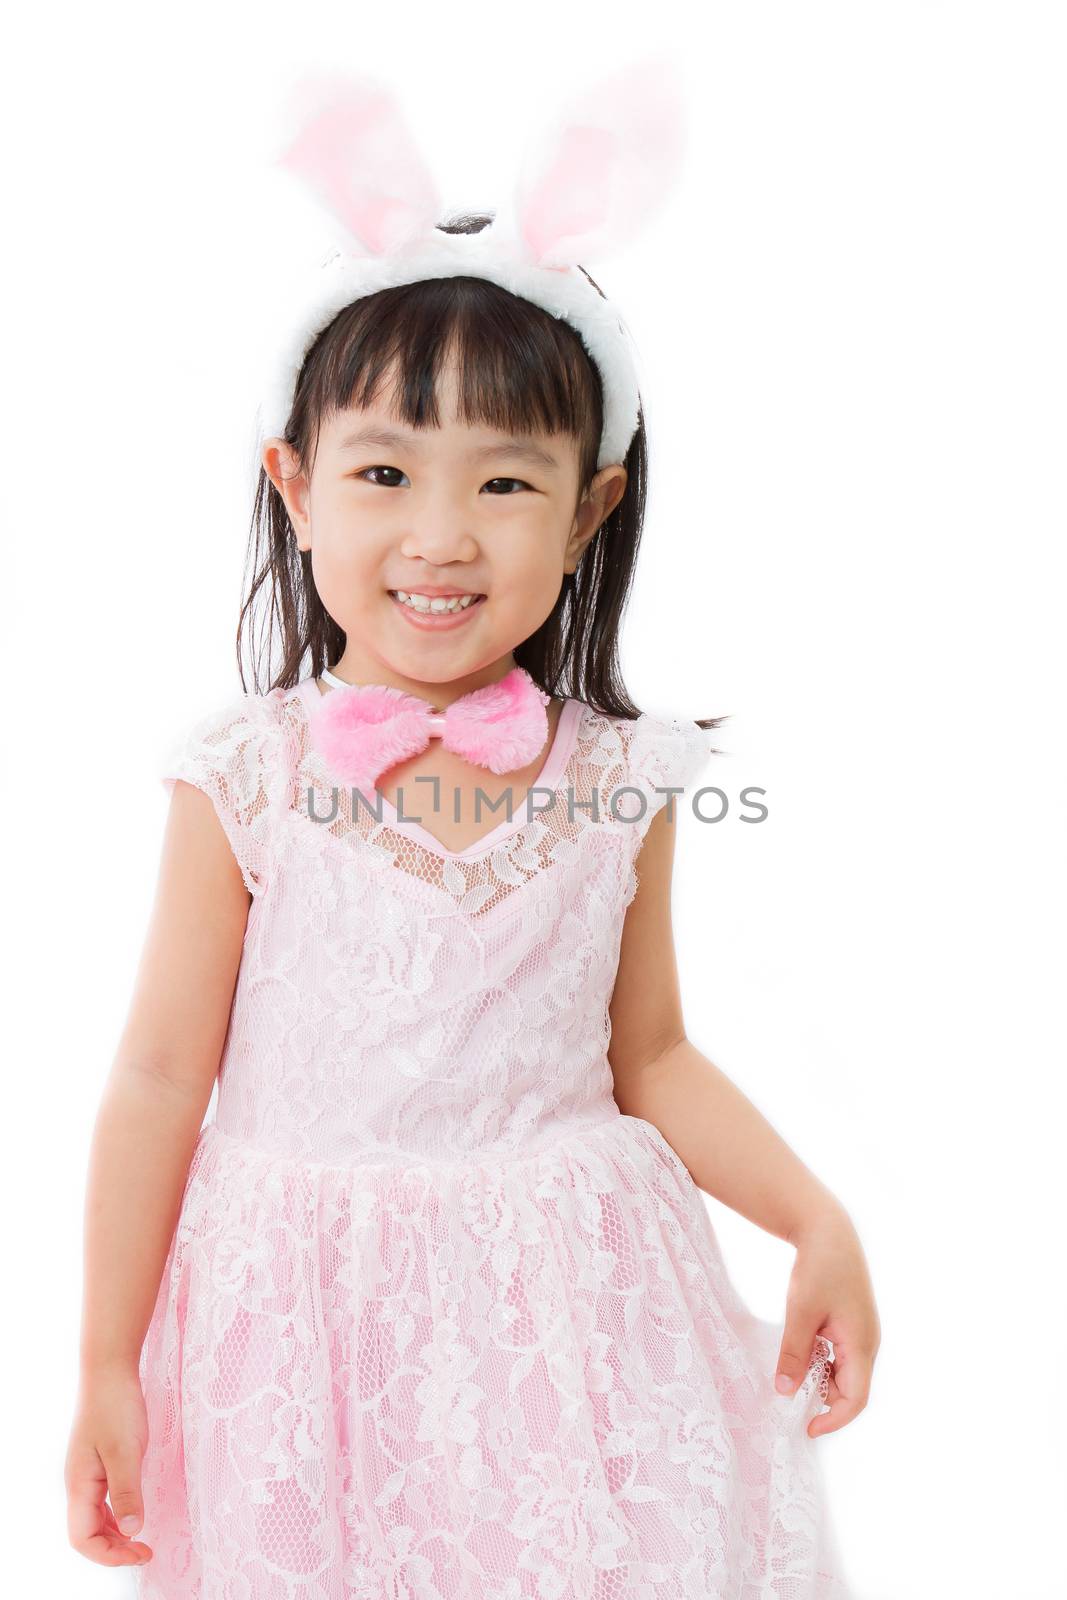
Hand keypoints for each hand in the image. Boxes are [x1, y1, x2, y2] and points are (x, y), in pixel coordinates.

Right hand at [65, 1361, 152, 1567]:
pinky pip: (101, 1501)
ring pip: (93, 1519)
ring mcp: (86, 1473)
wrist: (109, 1371)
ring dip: (114, 1535)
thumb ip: (126, 1492)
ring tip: (141, 1540)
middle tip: (145, 1551)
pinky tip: (132, 1513)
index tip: (141, 1553)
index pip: (83, 1538)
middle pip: (87, 1533)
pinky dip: (115, 1515)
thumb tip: (130, 1532)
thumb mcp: (125, 1451)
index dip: (109, 1555)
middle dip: (113, 1550)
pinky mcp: (98, 1462)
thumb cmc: (115, 1407)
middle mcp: (78, 1484)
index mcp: (80, 1485)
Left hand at [774, 1204, 879, 1437]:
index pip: (855, 1399)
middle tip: (790, 1401)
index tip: (806, 1429)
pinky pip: (841, 1355)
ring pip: (845, 1372)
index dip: (833, 1419)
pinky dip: (822, 1362)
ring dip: (821, 1380)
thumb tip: (784, 1392)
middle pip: (851, 1389)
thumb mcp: (801, 1312)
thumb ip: (795, 1354)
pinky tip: (802, 1353)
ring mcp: (862, 1333)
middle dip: (824, 1401)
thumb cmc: (818, 1268)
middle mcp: (868, 1342)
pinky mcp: (853, 1323)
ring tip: (792, 1375)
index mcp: (862, 1344)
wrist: (829, 1229)